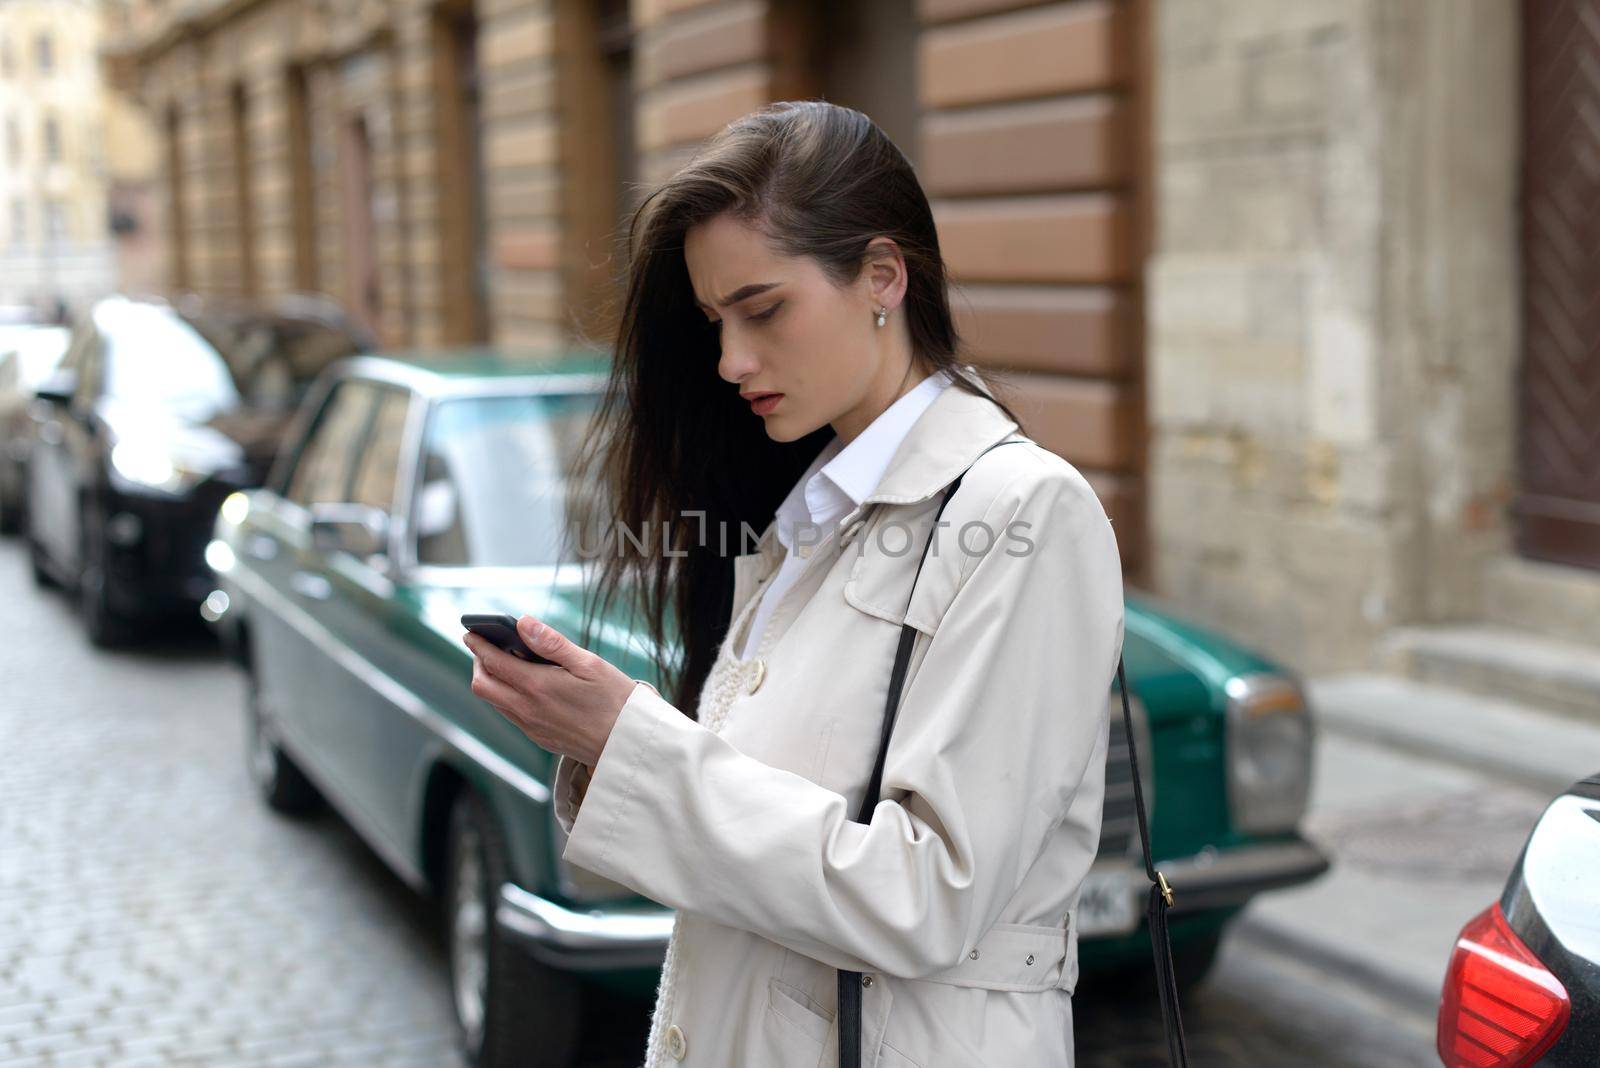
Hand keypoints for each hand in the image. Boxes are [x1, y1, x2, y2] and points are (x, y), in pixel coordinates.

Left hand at [462, 615, 640, 766]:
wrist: (628, 744)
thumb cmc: (615, 700)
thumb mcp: (589, 663)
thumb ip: (552, 643)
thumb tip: (523, 622)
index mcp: (537, 687)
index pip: (493, 662)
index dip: (478, 645)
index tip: (471, 632)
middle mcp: (527, 710)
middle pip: (482, 686)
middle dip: (478, 664)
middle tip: (484, 648)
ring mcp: (531, 727)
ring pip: (494, 702)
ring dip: (491, 681)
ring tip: (503, 663)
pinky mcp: (540, 738)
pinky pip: (511, 715)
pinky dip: (506, 697)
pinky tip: (524, 687)